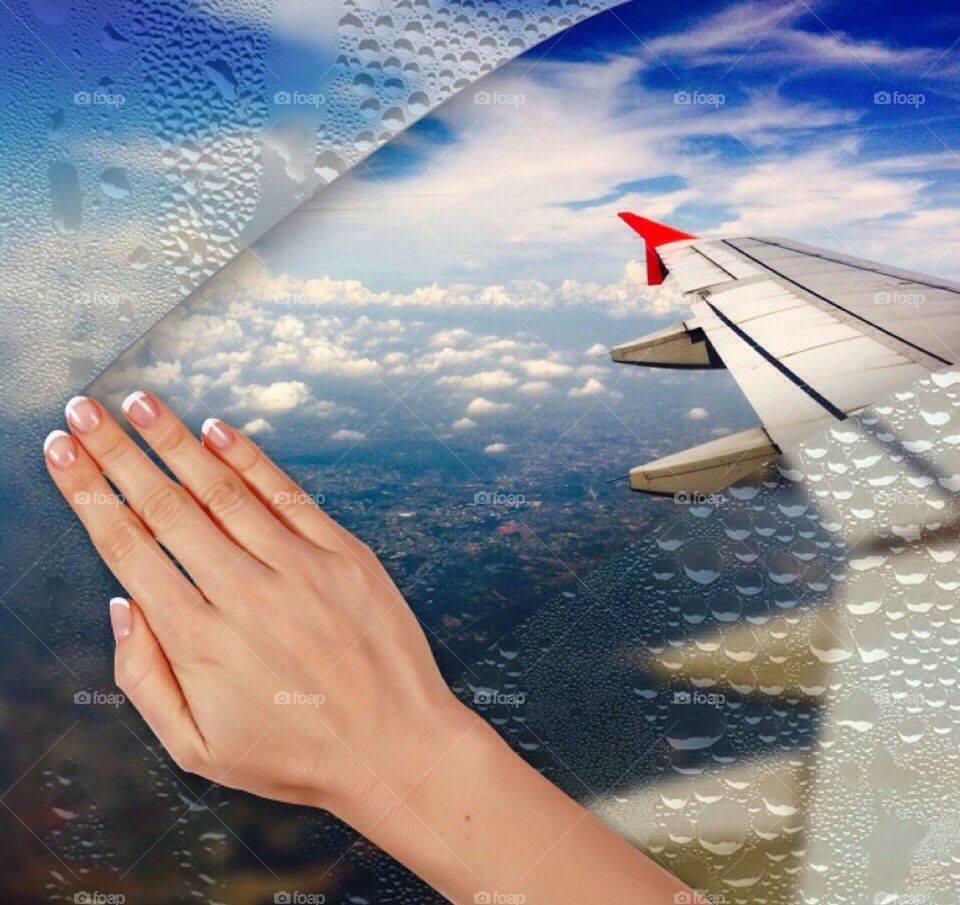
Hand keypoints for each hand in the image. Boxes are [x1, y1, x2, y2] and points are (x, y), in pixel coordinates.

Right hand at [44, 392, 475, 814]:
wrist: (397, 749)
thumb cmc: (293, 753)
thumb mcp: (197, 747)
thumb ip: (144, 678)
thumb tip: (120, 603)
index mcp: (199, 640)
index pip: (129, 548)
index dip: (88, 494)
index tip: (61, 453)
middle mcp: (245, 594)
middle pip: (166, 507)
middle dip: (117, 452)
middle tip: (83, 408)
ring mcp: (299, 569)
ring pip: (222, 489)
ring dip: (176, 440)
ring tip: (139, 402)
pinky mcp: (345, 555)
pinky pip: (288, 495)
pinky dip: (250, 459)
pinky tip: (217, 429)